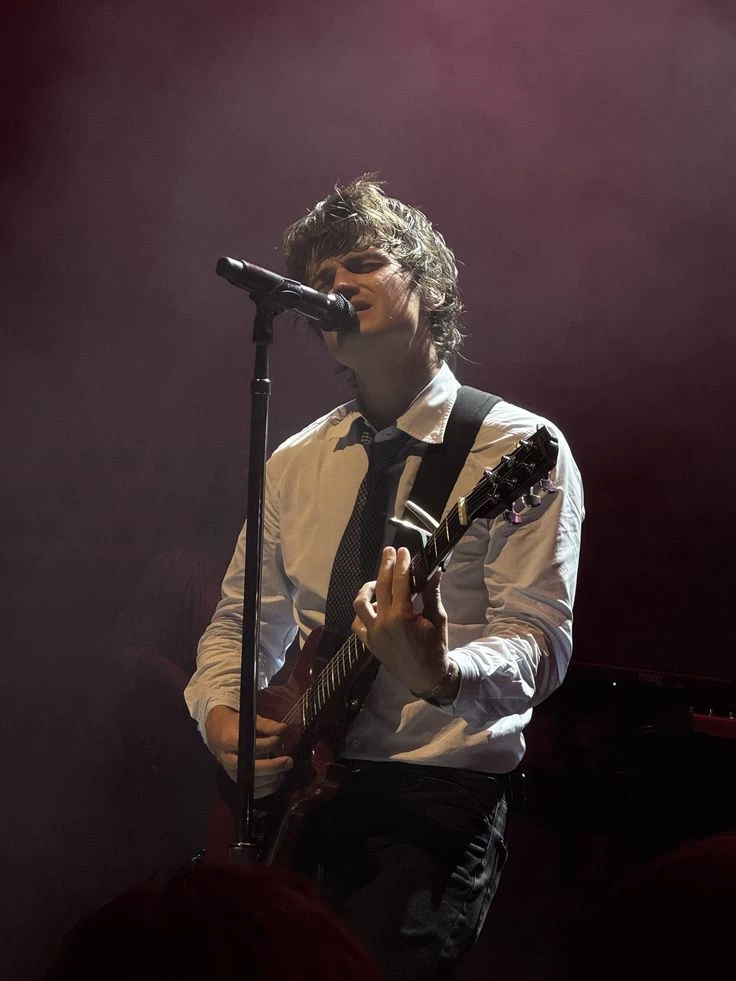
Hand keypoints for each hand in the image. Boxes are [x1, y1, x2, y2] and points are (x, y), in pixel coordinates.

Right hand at [204, 705, 292, 797]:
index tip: (280, 738)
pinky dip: (267, 788)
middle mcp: (228, 759)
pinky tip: (278, 779)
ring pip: (253, 782)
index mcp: (228, 740)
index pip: (250, 746)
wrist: (216, 734)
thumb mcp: (247, 719)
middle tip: (288, 761)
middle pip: (251, 768)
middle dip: (273, 766)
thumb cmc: (233, 725)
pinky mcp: (236, 780)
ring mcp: (231, 772)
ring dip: (273, 778)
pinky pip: (253, 791)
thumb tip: (283, 728)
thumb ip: (266, 725)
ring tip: (285, 769)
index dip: (268, 744)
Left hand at [352, 546, 451, 696]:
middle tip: (389, 551)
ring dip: (367, 588)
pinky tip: (372, 606)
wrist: (427, 678)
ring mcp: (373, 634)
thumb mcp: (437, 619)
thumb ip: (432, 594)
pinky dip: (363, 612)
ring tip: (376, 580)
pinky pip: (358, 624)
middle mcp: (384, 623)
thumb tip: (434, 571)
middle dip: (385, 566)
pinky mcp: (369, 643)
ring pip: (361, 604)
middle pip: (381, 587)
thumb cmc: (435, 648)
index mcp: (402, 616)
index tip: (403, 551)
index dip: (401, 564)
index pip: (400, 582)